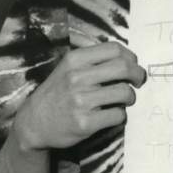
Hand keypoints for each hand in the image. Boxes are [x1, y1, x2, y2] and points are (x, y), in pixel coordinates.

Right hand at [12, 41, 146, 151]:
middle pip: (124, 68)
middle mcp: (77, 77)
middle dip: (138, 74)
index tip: (133, 65)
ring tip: (125, 100)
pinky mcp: (85, 123)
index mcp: (75, 60)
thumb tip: (127, 58)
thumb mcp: (67, 68)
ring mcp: (81, 101)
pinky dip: (121, 115)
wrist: (34, 122)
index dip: (130, 57)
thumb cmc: (57, 93)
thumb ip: (92, 61)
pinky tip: (113, 114)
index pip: (114, 49)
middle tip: (139, 81)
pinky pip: (118, 115)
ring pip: (124, 92)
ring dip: (130, 97)